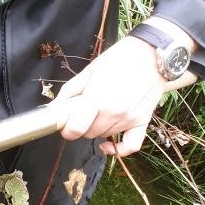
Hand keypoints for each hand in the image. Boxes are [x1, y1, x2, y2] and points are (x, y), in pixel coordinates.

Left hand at [55, 32, 194, 156]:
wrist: (151, 54)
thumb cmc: (119, 58)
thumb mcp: (89, 71)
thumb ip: (70, 91)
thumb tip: (53, 109)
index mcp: (97, 98)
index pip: (75, 128)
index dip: (66, 128)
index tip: (65, 124)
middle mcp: (113, 112)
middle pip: (88, 133)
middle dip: (81, 125)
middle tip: (83, 111)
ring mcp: (129, 119)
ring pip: (104, 136)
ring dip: (98, 128)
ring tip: (100, 111)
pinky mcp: (143, 121)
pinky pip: (130, 146)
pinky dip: (118, 149)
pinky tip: (108, 144)